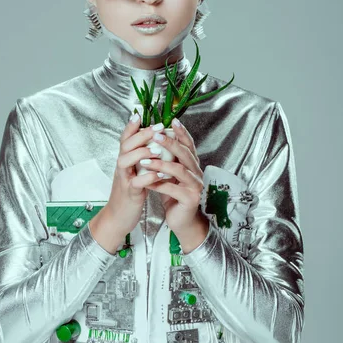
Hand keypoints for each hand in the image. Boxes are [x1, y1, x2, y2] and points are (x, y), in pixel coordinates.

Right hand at [105, 115, 169, 237]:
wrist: (118, 217)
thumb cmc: (129, 193)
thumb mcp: (133, 172)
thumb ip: (139, 158)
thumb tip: (151, 142)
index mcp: (124, 161)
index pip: (125, 139)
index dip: (131, 127)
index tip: (139, 114)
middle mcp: (121, 168)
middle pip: (125, 146)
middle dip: (141, 134)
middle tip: (158, 126)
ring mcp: (123, 180)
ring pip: (125, 161)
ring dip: (141, 153)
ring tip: (157, 149)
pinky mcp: (129, 194)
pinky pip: (135, 183)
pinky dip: (147, 178)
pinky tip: (160, 174)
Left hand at [138, 118, 204, 236]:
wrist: (183, 221)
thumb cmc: (175, 196)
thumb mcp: (171, 176)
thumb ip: (168, 160)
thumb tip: (155, 140)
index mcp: (192, 166)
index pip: (189, 145)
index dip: (182, 133)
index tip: (172, 121)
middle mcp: (197, 173)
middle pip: (185, 154)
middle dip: (170, 143)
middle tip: (155, 135)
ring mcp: (195, 186)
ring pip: (179, 170)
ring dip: (161, 164)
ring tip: (145, 160)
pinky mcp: (190, 199)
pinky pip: (173, 189)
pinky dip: (159, 184)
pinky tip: (148, 182)